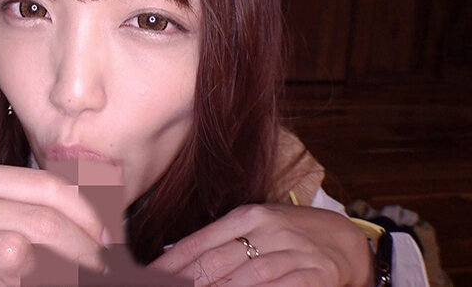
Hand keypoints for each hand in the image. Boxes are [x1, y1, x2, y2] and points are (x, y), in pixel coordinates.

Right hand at [0, 162, 108, 284]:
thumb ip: (18, 209)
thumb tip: (88, 224)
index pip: (47, 187)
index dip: (87, 214)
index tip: (109, 239)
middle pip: (41, 222)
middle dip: (83, 251)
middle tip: (101, 269)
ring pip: (19, 255)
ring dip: (51, 275)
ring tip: (62, 278)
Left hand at [148, 203, 371, 285]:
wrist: (345, 239)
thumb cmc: (290, 233)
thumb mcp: (255, 226)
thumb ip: (219, 240)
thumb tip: (174, 255)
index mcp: (248, 215)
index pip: (200, 241)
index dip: (171, 262)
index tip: (149, 276)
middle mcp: (269, 229)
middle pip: (217, 262)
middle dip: (187, 281)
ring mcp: (293, 251)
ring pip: (247, 277)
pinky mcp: (316, 273)